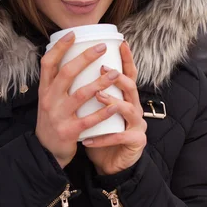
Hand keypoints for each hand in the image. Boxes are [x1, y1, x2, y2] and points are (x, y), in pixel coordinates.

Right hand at [35, 33, 126, 168]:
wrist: (46, 153)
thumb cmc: (53, 121)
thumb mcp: (48, 100)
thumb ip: (57, 84)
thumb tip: (73, 57)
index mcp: (44, 90)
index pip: (47, 64)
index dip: (59, 48)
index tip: (73, 34)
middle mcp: (49, 100)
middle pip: (66, 74)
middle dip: (85, 58)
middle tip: (102, 47)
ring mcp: (58, 116)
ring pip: (80, 95)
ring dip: (99, 83)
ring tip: (115, 73)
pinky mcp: (69, 132)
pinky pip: (89, 120)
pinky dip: (103, 112)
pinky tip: (116, 105)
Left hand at [82, 41, 146, 175]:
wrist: (110, 163)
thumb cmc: (100, 131)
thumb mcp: (96, 109)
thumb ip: (91, 90)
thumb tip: (70, 66)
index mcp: (125, 97)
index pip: (129, 74)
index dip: (127, 59)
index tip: (120, 43)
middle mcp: (134, 107)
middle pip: (131, 87)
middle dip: (118, 77)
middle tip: (103, 69)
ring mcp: (137, 124)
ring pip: (129, 109)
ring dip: (112, 102)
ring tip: (98, 96)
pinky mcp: (135, 142)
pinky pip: (119, 137)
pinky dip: (103, 138)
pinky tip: (89, 140)